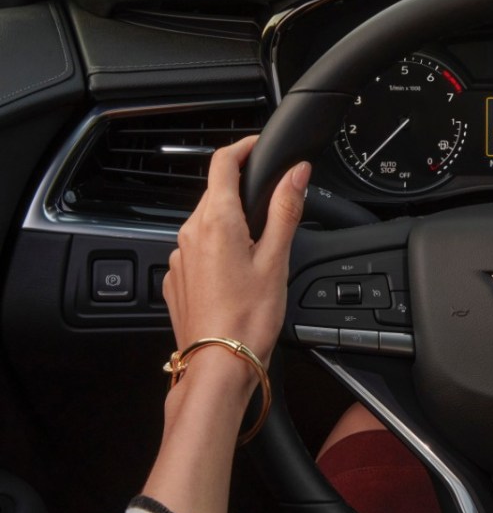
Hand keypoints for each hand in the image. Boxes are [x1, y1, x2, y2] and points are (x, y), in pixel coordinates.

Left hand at [163, 136, 310, 374]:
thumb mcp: (277, 259)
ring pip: (206, 224)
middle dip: (242, 191)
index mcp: (216, 222)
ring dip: (230, 224)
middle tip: (272, 203)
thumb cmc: (249, 318)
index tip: (258, 146)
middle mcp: (189, 233)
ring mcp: (179, 257)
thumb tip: (296, 173)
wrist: (219, 366)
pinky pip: (197, 251)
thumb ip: (286, 210)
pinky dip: (218, 251)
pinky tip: (238, 276)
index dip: (242, 147)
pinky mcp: (177, 279)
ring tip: (259, 249)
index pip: (222, 163)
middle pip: (215, 194)